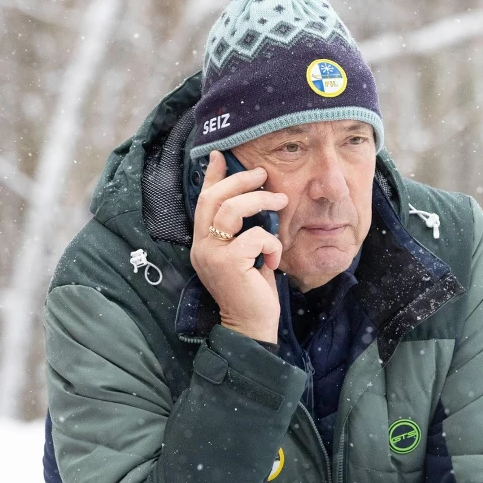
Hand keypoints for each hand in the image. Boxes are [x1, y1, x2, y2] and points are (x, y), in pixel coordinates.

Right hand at [189, 151, 287, 342]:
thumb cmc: (252, 290)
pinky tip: (274, 260)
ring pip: (232, 210)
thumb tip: (253, 198)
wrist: (250, 326)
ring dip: (260, 202)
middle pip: (214, 197)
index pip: (204, 200)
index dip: (213, 176)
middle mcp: (202, 246)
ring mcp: (212, 255)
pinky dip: (271, 243)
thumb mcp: (245, 254)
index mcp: (203, 242)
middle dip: (241, 180)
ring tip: (281, 202)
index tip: (222, 155)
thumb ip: (241, 230)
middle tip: (264, 175)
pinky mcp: (228, 264)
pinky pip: (255, 237)